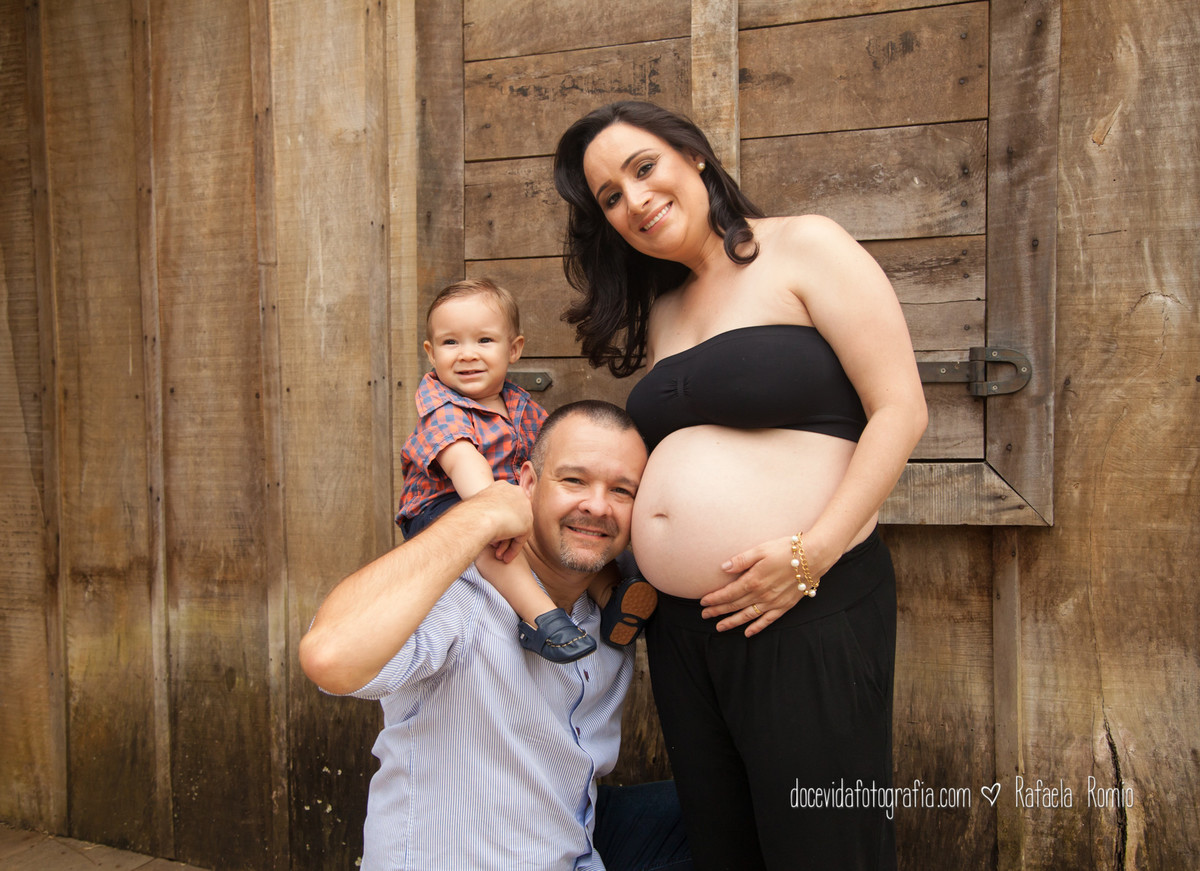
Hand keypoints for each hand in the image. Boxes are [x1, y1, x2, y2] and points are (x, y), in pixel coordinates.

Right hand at [470, 481, 532, 562]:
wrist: (477, 517)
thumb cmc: (468, 514)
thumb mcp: (475, 508)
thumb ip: (482, 511)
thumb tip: (477, 518)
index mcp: (503, 486)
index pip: (505, 506)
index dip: (498, 521)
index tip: (492, 532)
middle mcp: (517, 494)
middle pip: (512, 517)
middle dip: (505, 534)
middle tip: (495, 547)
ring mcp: (524, 508)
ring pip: (517, 529)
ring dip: (508, 543)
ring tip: (499, 556)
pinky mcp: (527, 523)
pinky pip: (521, 538)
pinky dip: (513, 549)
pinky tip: (505, 559)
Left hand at [699, 531, 836, 635]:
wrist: (813, 557)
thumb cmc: (786, 549)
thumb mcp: (761, 549)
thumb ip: (742, 560)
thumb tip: (723, 567)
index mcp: (754, 580)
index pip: (728, 593)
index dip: (714, 599)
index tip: (703, 603)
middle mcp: (761, 595)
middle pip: (735, 606)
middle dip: (718, 612)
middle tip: (704, 616)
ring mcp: (773, 602)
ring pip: (748, 616)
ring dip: (732, 622)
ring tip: (719, 627)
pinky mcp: (784, 606)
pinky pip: (767, 620)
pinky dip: (756, 627)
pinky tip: (748, 633)